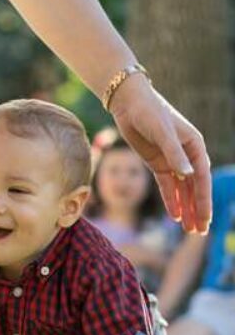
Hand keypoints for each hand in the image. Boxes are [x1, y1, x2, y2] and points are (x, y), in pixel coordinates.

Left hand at [109, 75, 210, 233]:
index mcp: (194, 146)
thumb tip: (188, 175)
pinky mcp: (157, 163)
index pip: (201, 178)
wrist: (129, 103)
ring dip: (186, 208)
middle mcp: (186, 155)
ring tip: (189, 229)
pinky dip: (171, 200)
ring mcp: (172, 160)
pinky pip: (167, 186)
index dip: (203, 200)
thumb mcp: (162, 132)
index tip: (204, 219)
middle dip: (197, 209)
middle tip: (199, 232)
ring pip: (181, 190)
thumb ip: (174, 154)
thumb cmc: (149, 112)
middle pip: (194, 188)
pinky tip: (175, 215)